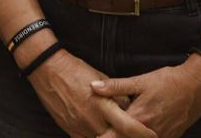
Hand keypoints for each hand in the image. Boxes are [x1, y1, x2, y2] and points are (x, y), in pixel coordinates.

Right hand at [27, 49, 154, 137]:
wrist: (47, 69)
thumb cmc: (75, 70)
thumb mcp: (101, 79)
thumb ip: (117, 96)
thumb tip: (130, 108)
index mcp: (102, 104)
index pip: (129, 126)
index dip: (143, 134)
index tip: (154, 136)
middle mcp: (92, 119)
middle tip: (139, 137)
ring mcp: (79, 126)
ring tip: (119, 135)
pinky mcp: (69, 130)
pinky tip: (103, 136)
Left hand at [91, 55, 200, 137]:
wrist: (196, 87)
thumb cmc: (167, 82)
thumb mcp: (139, 81)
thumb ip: (115, 86)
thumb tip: (93, 87)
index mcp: (139, 118)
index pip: (115, 135)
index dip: (103, 136)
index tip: (94, 134)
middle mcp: (150, 132)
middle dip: (113, 137)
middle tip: (100, 133)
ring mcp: (162, 136)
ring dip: (128, 136)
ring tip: (114, 132)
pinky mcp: (170, 137)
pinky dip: (141, 137)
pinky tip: (134, 131)